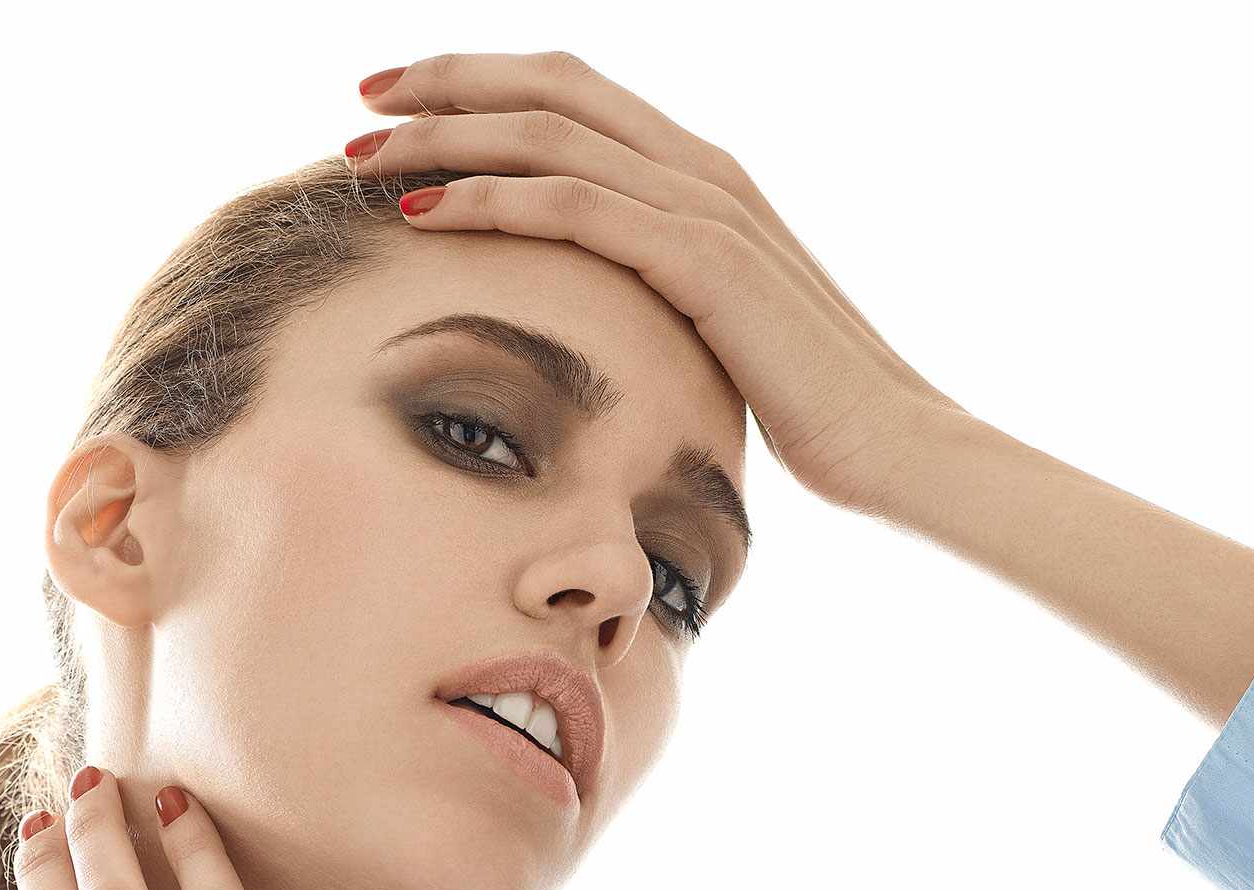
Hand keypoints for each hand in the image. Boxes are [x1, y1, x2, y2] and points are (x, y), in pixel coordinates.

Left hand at [350, 51, 960, 520]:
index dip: (487, 84)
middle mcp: (701, 169)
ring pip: (549, 135)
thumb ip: (666, 303)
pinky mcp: (703, 259)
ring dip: (447, 137)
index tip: (407, 100)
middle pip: (551, 88)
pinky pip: (574, 206)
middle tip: (361, 97)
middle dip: (447, 85)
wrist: (893, 441)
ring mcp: (704, 207)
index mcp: (704, 177)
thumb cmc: (811, 410)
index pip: (577, 96)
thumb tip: (609, 326)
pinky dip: (492, 200)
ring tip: (365, 153)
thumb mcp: (722, 337)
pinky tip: (425, 213)